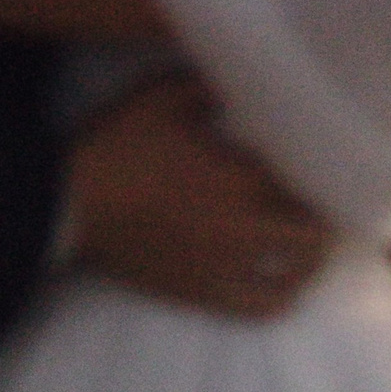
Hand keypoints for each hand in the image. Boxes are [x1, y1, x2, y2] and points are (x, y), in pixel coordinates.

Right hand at [67, 70, 330, 318]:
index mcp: (238, 175)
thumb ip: (203, 89)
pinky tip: (281, 286)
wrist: (70, 205)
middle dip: (320, 219)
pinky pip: (261, 307)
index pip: (303, 179)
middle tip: (318, 209)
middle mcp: (243, 224)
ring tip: (308, 248)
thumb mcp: (155, 100)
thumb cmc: (113, 148)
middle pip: (313, 232)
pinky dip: (281, 297)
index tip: (318, 167)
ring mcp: (225, 264)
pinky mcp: (204, 292)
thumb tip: (236, 84)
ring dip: (309, 260)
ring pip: (296, 273)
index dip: (316, 175)